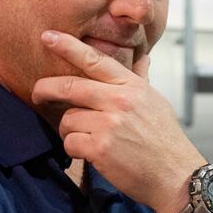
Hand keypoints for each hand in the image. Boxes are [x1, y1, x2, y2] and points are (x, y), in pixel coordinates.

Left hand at [32, 30, 204, 212]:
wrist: (175, 176)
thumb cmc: (165, 139)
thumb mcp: (156, 102)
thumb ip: (141, 79)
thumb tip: (145, 57)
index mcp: (132, 87)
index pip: (95, 60)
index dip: (68, 46)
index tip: (47, 37)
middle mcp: (120, 101)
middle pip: (70, 86)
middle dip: (46, 89)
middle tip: (37, 94)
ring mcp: (109, 124)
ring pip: (68, 119)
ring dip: (69, 130)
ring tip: (85, 138)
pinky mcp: (100, 148)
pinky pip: (70, 142)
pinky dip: (75, 149)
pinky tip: (90, 154)